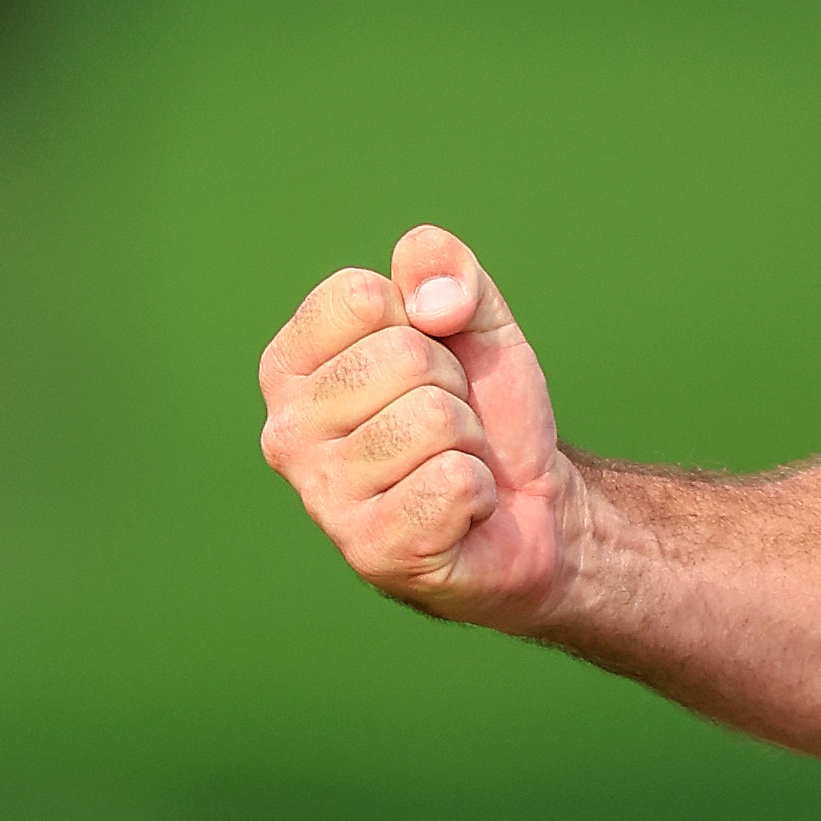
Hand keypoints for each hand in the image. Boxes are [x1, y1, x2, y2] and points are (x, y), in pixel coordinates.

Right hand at [257, 226, 574, 627]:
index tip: (432, 356)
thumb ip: (448, 271)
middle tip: (451, 420)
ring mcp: (322, 496)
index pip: (359, 297)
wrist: (532, 503)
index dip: (425, 318)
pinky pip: (453, 480)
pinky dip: (479, 491)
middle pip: (404, 356)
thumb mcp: (477, 320)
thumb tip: (431, 298)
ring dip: (468, 439)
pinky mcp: (371, 549)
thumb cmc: (485, 407)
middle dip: (454, 382)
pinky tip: (460, 510)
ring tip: (453, 462)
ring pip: (433, 419)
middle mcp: (287, 431)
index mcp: (292, 366)